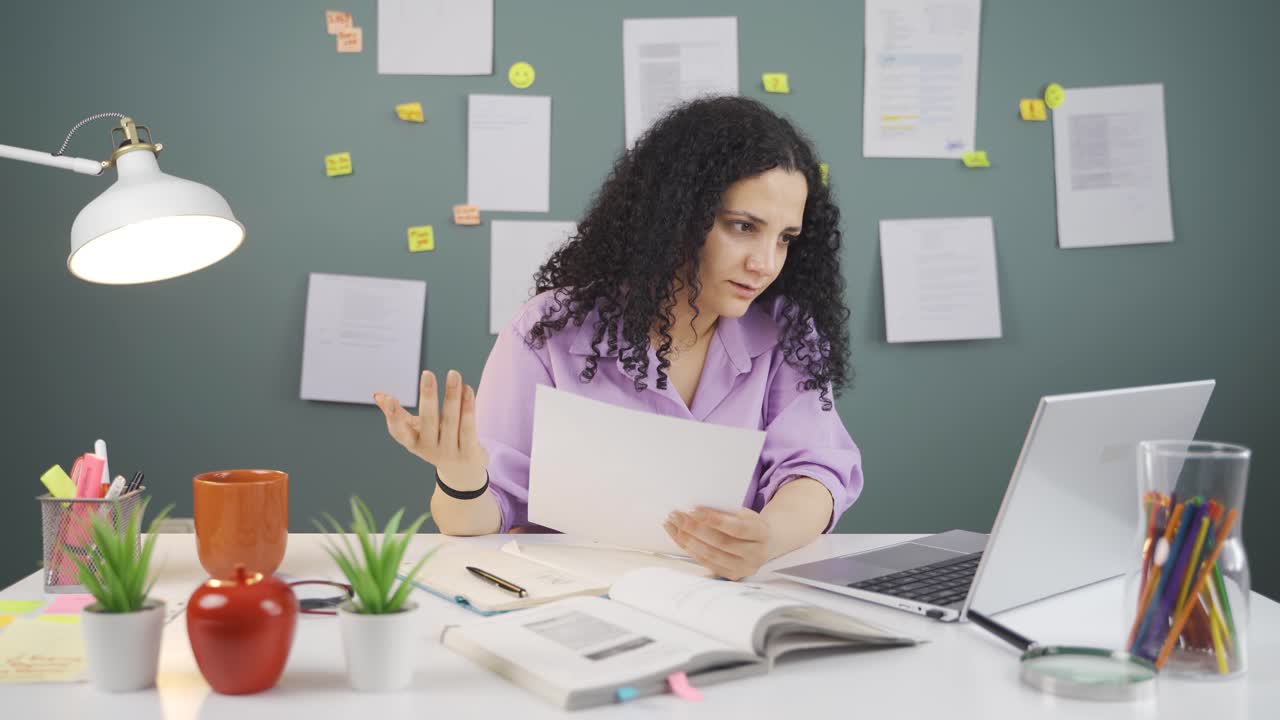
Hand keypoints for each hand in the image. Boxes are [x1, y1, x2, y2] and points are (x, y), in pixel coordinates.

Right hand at [373, 370, 488, 489]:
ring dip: (451, 396)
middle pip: (428, 421)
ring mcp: (450, 452)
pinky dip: (468, 408)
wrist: (462, 475)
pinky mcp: (468, 453)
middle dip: (427, 397)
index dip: (393, 416)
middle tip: (427, 374)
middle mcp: (430, 449)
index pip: (400, 432)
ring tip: (453, 374)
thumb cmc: (436, 444)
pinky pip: (468, 427)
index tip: (388, 398)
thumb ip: (398, 414)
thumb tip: (377, 395)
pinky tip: (468, 389)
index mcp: (414, 444)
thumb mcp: (416, 433)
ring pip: (450, 421)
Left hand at [664, 507, 772, 580]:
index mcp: (762, 534)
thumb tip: (694, 511)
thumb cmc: (748, 523)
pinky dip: (689, 549)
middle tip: (676, 516)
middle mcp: (756, 555)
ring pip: (711, 555)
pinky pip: (706, 563)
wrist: (762, 544)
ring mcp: (743, 568)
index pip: (737, 528)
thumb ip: (726, 513)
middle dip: (695, 529)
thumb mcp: (745, 514)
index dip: (715, 520)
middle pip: (721, 543)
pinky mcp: (731, 576)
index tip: (693, 509)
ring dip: (688, 539)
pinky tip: (678, 536)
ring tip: (672, 524)